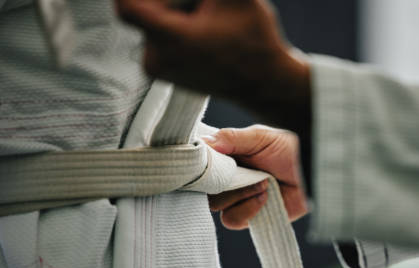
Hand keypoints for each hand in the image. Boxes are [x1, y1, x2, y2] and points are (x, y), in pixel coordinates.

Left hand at [116, 0, 310, 133]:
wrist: (265, 83)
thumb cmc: (254, 40)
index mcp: (172, 40)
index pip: (126, 4)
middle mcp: (157, 58)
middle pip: (144, 8)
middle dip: (173, 0)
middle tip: (204, 5)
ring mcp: (157, 68)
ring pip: (151, 21)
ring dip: (175, 11)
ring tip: (207, 19)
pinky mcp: (161, 72)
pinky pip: (156, 37)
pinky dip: (175, 27)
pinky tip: (203, 32)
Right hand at [207, 125, 308, 229]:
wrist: (315, 171)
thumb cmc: (291, 150)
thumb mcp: (260, 136)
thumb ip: (230, 138)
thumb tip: (204, 143)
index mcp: (228, 158)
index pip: (200, 166)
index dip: (200, 166)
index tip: (207, 160)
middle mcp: (230, 179)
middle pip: (203, 188)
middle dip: (220, 181)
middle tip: (241, 171)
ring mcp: (239, 199)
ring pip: (216, 205)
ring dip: (238, 194)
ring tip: (263, 183)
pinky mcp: (251, 217)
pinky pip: (232, 220)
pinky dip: (247, 209)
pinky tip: (265, 197)